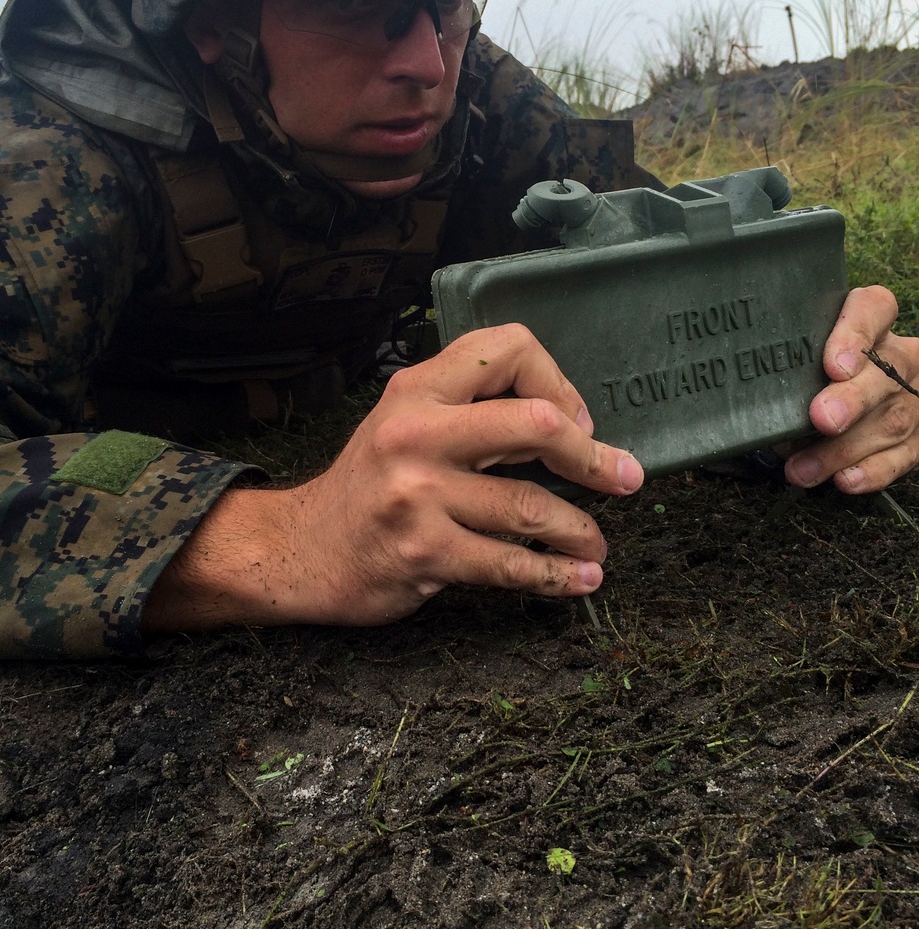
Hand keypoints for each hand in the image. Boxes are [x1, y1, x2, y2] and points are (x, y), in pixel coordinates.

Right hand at [146, 323, 643, 630]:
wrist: (301, 548)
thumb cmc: (369, 484)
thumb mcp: (407, 421)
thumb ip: (473, 410)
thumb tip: (568, 422)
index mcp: (420, 388)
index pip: (509, 349)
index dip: (557, 382)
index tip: (572, 424)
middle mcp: (417, 432)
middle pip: (535, 424)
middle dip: (593, 457)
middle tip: (626, 478)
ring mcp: (418, 494)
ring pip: (531, 506)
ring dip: (580, 531)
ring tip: (595, 545)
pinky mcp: (424, 552)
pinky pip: (511, 564)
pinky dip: (555, 575)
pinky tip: (578, 579)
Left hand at [785, 286, 918, 492]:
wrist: (865, 397)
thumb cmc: (817, 372)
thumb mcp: (807, 355)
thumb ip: (794, 367)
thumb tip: (764, 409)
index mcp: (875, 326)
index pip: (873, 309)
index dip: (854, 335)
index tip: (832, 364)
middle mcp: (899, 359)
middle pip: (884, 372)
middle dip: (852, 400)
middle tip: (822, 418)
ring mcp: (914, 399)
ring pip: (890, 421)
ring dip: (843, 450)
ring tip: (803, 468)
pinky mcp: (918, 438)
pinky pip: (902, 457)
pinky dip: (871, 472)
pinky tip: (844, 479)